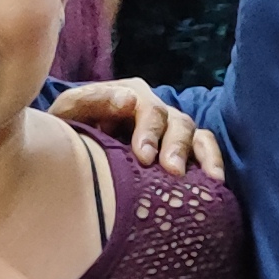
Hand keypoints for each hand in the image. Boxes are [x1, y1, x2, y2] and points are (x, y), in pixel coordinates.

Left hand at [46, 79, 224, 179]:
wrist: (63, 155)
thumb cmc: (65, 132)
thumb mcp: (67, 112)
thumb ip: (91, 101)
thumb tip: (129, 100)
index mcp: (128, 95)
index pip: (147, 106)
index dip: (149, 130)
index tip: (143, 156)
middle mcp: (153, 110)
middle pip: (175, 120)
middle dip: (176, 146)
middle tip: (171, 172)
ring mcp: (168, 131)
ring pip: (194, 134)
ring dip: (200, 155)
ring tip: (206, 180)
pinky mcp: (180, 152)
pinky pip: (204, 150)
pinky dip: (212, 161)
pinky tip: (215, 183)